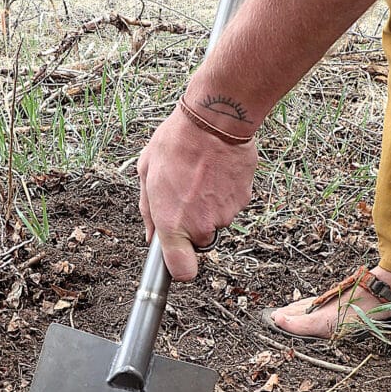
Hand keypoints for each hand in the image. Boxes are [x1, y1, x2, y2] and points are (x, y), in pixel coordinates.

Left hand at [137, 105, 256, 280]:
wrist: (214, 121)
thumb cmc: (176, 143)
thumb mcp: (146, 173)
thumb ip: (148, 211)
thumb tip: (152, 235)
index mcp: (172, 223)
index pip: (182, 270)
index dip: (180, 268)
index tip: (177, 259)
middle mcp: (201, 225)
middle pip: (200, 240)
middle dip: (193, 223)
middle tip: (186, 194)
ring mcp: (225, 214)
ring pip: (216, 220)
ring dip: (209, 204)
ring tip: (200, 175)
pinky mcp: (243, 201)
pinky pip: (230, 204)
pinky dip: (224, 192)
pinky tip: (215, 171)